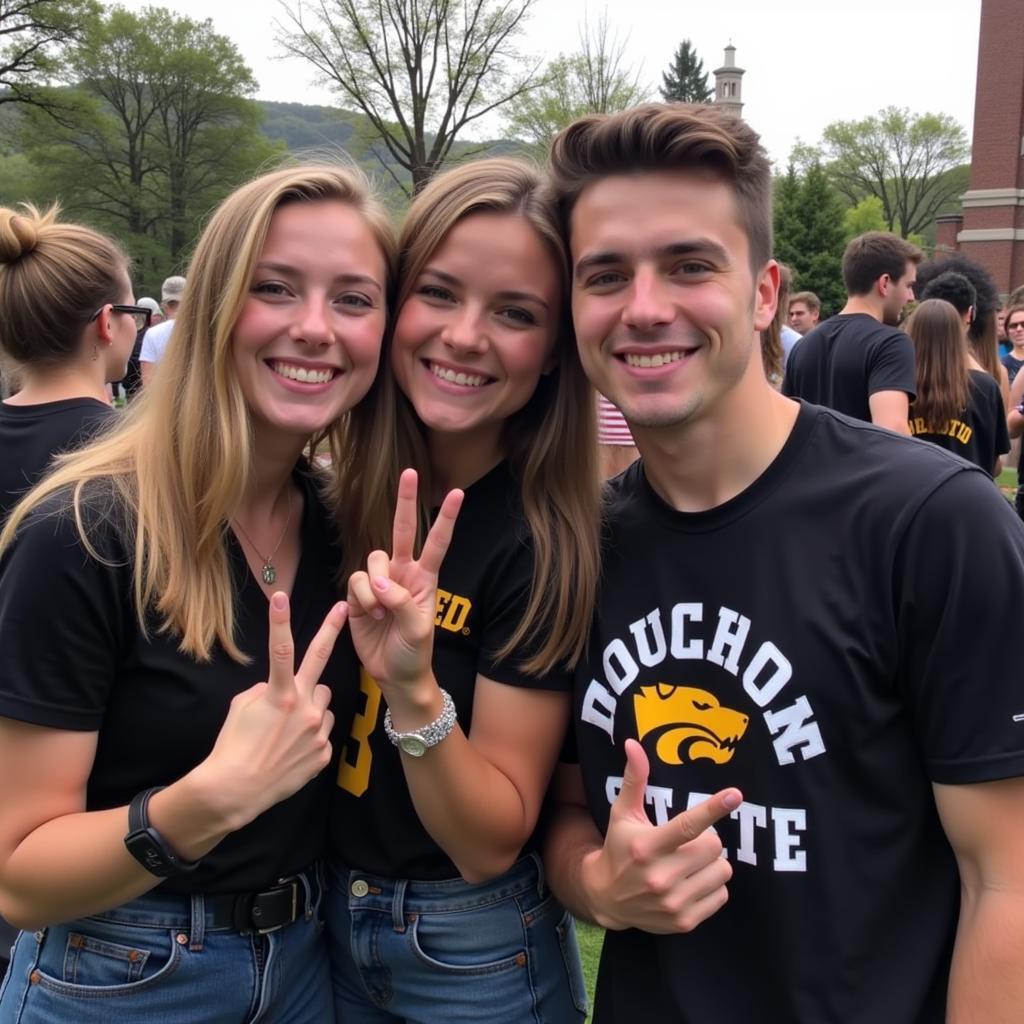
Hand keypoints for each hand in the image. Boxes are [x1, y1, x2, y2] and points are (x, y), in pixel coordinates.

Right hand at [197, 592, 345, 830]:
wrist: (236, 790)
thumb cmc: (233, 746)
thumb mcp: (242, 708)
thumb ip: (267, 690)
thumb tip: (281, 686)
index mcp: (278, 694)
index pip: (280, 648)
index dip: (280, 620)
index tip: (281, 596)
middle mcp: (303, 707)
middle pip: (320, 661)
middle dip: (330, 630)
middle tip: (341, 609)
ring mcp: (317, 730)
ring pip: (323, 702)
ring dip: (311, 706)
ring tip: (288, 728)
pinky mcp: (323, 751)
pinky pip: (322, 732)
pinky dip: (310, 736)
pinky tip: (291, 750)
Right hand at [347, 468, 462, 693]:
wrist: (395, 675)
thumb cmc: (415, 652)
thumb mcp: (417, 629)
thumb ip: (400, 601)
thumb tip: (379, 581)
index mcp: (426, 578)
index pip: (437, 542)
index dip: (445, 518)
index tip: (456, 493)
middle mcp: (402, 573)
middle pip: (401, 530)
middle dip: (405, 502)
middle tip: (410, 473)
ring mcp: (379, 582)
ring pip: (370, 560)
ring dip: (373, 586)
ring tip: (381, 612)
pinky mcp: (359, 594)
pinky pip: (354, 582)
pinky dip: (360, 598)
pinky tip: (369, 615)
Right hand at [582, 738, 740, 933]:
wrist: (606, 899)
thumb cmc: (619, 848)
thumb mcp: (622, 813)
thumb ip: (634, 779)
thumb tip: (633, 744)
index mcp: (647, 846)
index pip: (688, 825)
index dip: (713, 808)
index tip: (735, 795)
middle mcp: (660, 876)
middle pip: (714, 847)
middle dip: (707, 841)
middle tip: (689, 842)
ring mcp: (674, 902)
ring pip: (722, 871)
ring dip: (712, 863)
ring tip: (690, 863)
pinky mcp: (684, 921)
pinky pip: (721, 895)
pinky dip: (712, 886)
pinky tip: (691, 882)